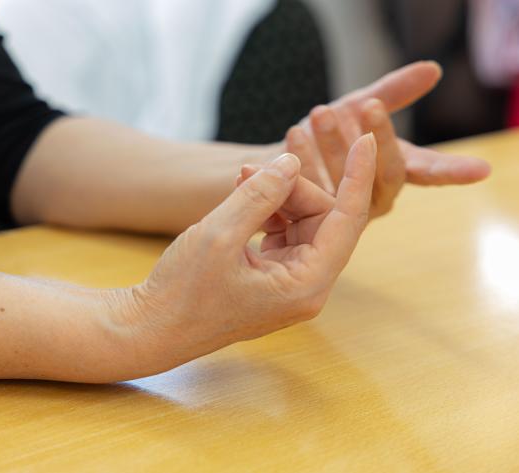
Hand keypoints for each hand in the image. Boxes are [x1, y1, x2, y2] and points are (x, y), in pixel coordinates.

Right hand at [114, 134, 375, 375]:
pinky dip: (266, 212)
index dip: (357, 176)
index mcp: (306, 285)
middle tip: (249, 170)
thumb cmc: (181, 292)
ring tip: (239, 182)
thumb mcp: (219, 234)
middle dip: (292, 187)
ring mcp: (289, 285)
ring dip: (276, 198)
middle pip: (322, 219)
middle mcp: (306, 287)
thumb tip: (291, 162)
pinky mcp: (271, 279)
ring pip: (302, 224)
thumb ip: (260, 195)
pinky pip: (283, 235)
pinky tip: (241, 200)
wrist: (151, 329)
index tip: (367, 139)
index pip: (348, 220)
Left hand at [259, 61, 490, 218]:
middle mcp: (375, 198)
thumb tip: (432, 69)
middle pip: (385, 174)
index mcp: (396, 173)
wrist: (279, 160)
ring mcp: (344, 213)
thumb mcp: (358, 108)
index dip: (454, 171)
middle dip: (375, 137)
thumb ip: (393, 92)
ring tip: (318, 112)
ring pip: (345, 182)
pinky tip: (292, 135)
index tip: (480, 171)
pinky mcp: (311, 219)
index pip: (429, 171)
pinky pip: (308, 192)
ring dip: (332, 144)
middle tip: (364, 104)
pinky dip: (300, 160)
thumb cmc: (328, 133)